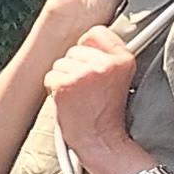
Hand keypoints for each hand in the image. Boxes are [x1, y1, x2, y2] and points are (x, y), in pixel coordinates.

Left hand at [40, 21, 143, 164]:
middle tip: (85, 88)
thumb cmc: (106, 112)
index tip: (90, 63)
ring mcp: (85, 73)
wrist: (100, 139)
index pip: (96, 33)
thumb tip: (87, 38)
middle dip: (74, 67)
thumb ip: (108, 57)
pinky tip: (68, 100)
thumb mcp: (119, 78)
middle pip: (75, 49)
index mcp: (123, 59)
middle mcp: (106, 63)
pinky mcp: (66, 84)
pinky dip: (54, 88)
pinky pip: (50, 76)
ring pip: (60, 63)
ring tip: (78, 95)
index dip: (88, 48)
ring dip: (63, 78)